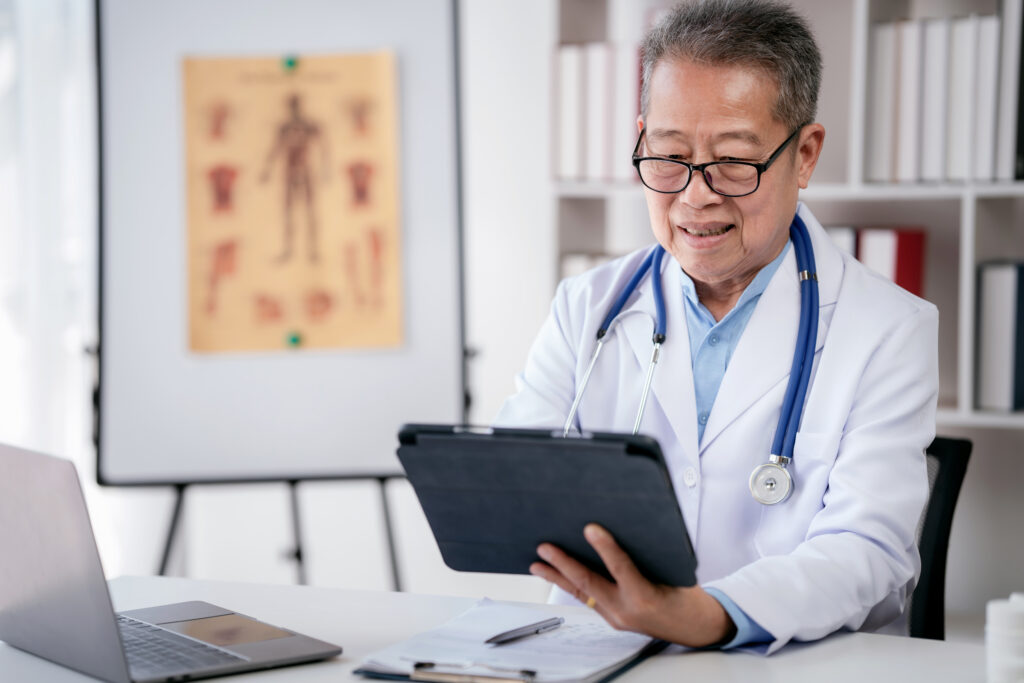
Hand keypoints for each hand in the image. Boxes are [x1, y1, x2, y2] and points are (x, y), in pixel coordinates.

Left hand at [529, 523, 734, 647]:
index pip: (621, 567)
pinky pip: (589, 601)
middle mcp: (627, 610)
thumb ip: (648, 555)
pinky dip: (572, 587)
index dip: (604, 546)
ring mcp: (617, 618)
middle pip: (588, 585)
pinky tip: (559, 576)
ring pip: (582, 594)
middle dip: (563, 565)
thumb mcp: (673, 571)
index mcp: (645, 595)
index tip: (589, 528)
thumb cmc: (688, 596)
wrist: (697, 628)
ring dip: (558, 578)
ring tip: (537, 565)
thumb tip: (619, 529)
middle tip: (544, 548)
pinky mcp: (613, 620)